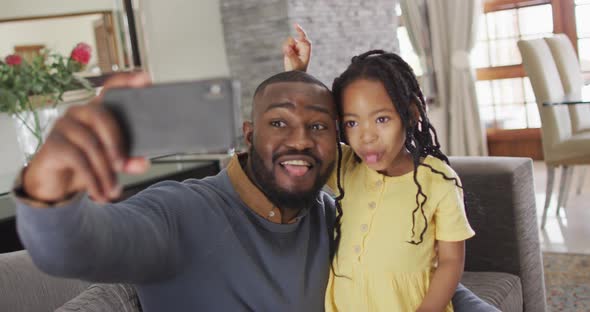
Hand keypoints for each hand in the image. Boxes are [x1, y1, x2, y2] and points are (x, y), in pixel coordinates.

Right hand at [22, 72, 151, 203]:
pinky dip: (93, 179)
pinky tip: (100, 193)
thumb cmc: (87, 164)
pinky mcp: (53, 143)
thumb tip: (142, 162)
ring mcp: (64, 125)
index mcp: (99, 111)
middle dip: (117, 143)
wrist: (57, 185)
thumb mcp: (112, 164)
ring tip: (113, 191)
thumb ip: (129, 160)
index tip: (145, 77)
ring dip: (105, 171)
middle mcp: (80, 112)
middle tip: (124, 166)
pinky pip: (77, 159)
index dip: (127, 81)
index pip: (111, 89)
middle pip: (102, 117)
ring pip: (91, 143)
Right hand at [283, 23, 311, 71]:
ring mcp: (295, 47)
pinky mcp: (290, 48)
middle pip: (293, 40)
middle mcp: (301, 46)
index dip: (300, 31)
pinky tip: (287, 55)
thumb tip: (287, 47)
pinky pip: (285, 45)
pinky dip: (285, 49)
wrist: (294, 73)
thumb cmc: (298, 69)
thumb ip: (291, 55)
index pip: (304, 38)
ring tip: (290, 57)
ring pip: (288, 42)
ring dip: (287, 48)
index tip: (295, 25)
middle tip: (288, 50)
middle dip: (290, 44)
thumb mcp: (295, 63)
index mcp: (306, 48)